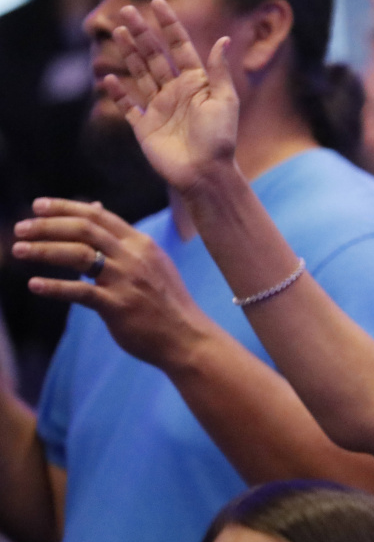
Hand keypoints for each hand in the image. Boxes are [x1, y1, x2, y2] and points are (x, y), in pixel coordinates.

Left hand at [13, 198, 212, 366]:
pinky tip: (34, 284)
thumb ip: (121, 238)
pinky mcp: (118, 306)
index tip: (37, 206)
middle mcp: (133, 256)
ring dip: (43, 250)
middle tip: (20, 228)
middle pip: (84, 229)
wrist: (187, 336)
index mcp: (141, 243)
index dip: (65, 208)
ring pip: (78, 255)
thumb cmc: (165, 300)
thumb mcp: (150, 261)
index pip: (98, 216)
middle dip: (47, 226)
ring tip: (18, 250)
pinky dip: (53, 287)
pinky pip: (79, 292)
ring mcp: (126, 280)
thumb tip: (95, 208)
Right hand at [102, 0, 239, 194]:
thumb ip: (219, 71)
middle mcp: (176, 92)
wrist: (205, 174)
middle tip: (127, 10)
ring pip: (140, 74)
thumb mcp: (225, 101)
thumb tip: (222, 39)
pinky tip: (108, 77)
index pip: (180, 48)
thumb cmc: (220, 139)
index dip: (170, 26)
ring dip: (129, 54)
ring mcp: (158, 108)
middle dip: (142, 33)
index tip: (159, 3)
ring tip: (118, 31)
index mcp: (197, 84)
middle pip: (155, 56)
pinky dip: (118, 92)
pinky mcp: (144, 127)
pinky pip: (128, 106)